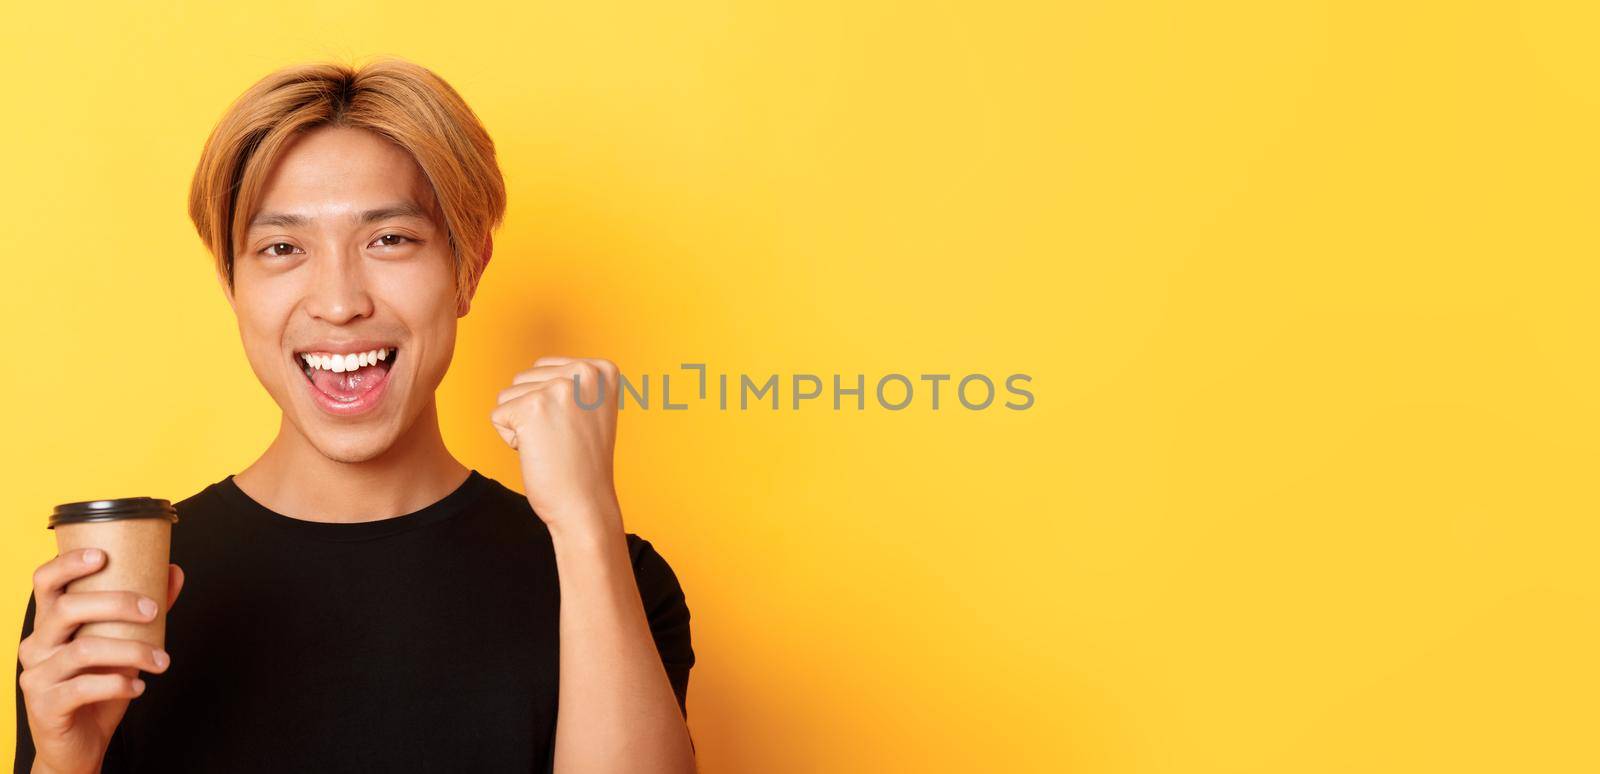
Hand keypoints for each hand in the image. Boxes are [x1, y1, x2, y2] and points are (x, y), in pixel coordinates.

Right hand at [18, 550, 184, 773]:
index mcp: (49, 625)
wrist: (80, 743)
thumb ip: (142, 610)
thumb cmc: (98, 687)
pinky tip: (139, 686)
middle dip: (116, 603)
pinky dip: (118, 684)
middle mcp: (35, 645)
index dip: (67, 564)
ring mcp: (36, 676)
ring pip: (83, 649)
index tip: (102, 555)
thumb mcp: (123, 644)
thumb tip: (173, 571)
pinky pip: (83, 687)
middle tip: (154, 611)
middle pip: (67, 609)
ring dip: (132, 650)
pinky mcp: (45, 706)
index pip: (44, 583)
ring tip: (161, 661)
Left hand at [490, 356, 623, 538]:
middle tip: (562, 440)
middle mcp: (583, 372)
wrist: (586, 504)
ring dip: (521, 425)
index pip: (544, 369)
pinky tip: (539, 453)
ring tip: (552, 446)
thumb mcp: (590, 409)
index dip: (550, 403)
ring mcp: (558, 388)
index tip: (575, 428)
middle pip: (524, 379)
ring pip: (508, 395)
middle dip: (533, 413)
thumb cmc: (584, 463)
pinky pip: (497, 416)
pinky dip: (510, 440)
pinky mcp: (531, 407)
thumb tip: (538, 370)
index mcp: (601, 369)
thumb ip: (571, 382)